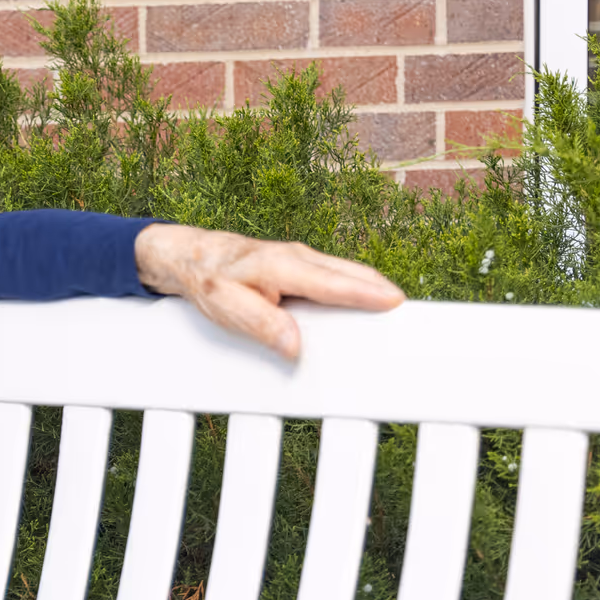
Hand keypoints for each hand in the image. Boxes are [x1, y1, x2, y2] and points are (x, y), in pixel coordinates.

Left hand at [134, 223, 404, 359]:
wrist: (187, 255)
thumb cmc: (206, 279)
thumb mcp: (225, 306)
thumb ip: (261, 324)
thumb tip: (294, 345)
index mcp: (280, 266)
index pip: (332, 283)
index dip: (365, 293)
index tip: (395, 303)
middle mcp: (297, 257)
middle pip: (351, 274)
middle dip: (383, 291)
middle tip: (412, 315)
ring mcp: (301, 258)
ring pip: (346, 273)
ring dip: (373, 288)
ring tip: (400, 312)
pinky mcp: (301, 265)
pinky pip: (336, 276)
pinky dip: (357, 286)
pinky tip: (370, 303)